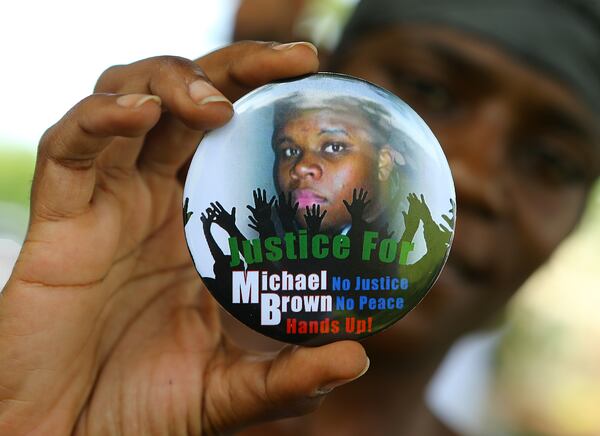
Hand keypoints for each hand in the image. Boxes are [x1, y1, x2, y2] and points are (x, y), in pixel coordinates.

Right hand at [0, 42, 367, 434]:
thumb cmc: (142, 408)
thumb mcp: (230, 389)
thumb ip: (291, 376)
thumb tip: (359, 359)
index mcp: (194, 225)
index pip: (232, 140)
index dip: (269, 103)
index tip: (321, 85)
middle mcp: (151, 201)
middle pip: (190, 100)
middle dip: (239, 67)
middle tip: (298, 60)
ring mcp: (104, 203)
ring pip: (126, 98)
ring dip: (171, 80)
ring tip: (215, 105)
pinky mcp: (59, 219)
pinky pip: (70, 147)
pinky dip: (100, 119)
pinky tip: (142, 115)